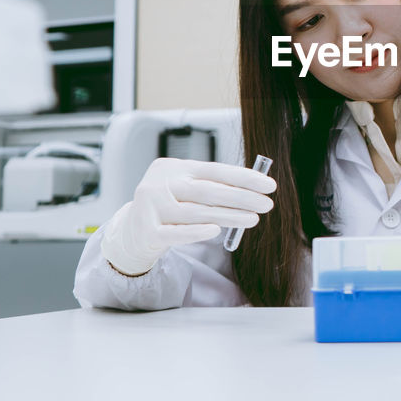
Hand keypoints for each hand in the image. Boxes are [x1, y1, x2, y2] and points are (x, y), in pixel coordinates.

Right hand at [100, 158, 274, 276]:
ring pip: (197, 213)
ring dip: (229, 216)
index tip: (269, 185)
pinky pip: (177, 233)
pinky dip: (197, 232)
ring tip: (253, 219)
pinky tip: (217, 232)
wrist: (131, 233)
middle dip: (242, 197)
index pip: (214, 170)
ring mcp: (151, 207)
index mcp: (173, 167)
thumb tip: (254, 189)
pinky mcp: (147, 231)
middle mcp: (160, 183)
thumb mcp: (185, 189)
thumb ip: (211, 187)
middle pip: (208, 191)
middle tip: (267, 204)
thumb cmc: (168, 207)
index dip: (244, 178)